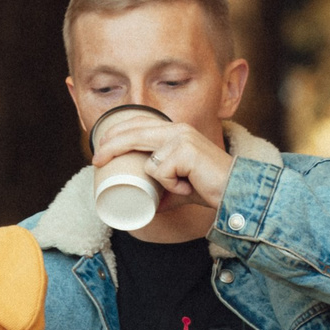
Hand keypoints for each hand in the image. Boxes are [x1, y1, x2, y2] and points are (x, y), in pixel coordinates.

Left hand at [90, 111, 234, 210]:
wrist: (234, 191)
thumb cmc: (208, 187)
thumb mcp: (179, 187)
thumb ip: (163, 192)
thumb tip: (146, 207)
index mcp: (174, 130)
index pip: (138, 123)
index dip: (116, 132)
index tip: (100, 148)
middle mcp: (176, 129)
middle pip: (134, 132)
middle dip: (110, 145)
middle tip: (96, 160)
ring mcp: (181, 138)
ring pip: (148, 161)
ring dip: (160, 182)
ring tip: (183, 185)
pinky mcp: (185, 151)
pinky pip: (161, 173)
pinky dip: (171, 186)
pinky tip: (189, 184)